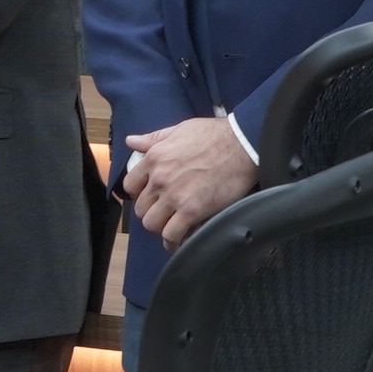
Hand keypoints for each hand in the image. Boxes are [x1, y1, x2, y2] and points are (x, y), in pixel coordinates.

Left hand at [119, 115, 258, 248]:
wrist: (242, 146)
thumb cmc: (215, 135)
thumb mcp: (179, 130)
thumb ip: (153, 138)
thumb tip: (131, 141)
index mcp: (154, 158)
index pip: (130, 185)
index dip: (138, 194)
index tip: (149, 198)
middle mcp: (159, 178)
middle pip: (141, 208)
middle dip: (151, 213)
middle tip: (164, 215)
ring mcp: (174, 196)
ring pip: (152, 224)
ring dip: (160, 228)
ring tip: (171, 227)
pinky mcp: (192, 210)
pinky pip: (171, 234)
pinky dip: (173, 241)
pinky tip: (180, 239)